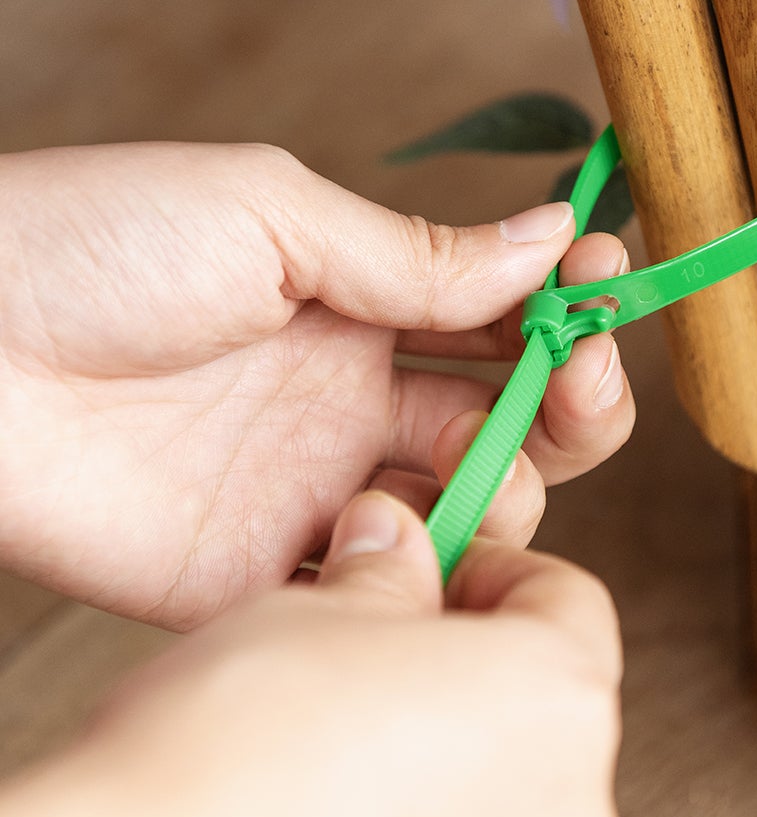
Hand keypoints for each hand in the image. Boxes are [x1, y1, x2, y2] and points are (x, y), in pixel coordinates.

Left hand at [0, 142, 633, 624]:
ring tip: (472, 461)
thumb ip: (414, 256)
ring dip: (514, 490)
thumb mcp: (269, 216)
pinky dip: (421, 581)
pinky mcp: (260, 579)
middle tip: (580, 379)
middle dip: (576, 404)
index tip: (607, 281)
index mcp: (356, 306)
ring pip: (470, 518)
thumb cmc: (90, 245)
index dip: (570, 306)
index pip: (501, 318)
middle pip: (514, 425)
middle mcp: (350, 404)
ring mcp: (311, 495)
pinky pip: (378, 600)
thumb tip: (554, 236)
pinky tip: (398, 528)